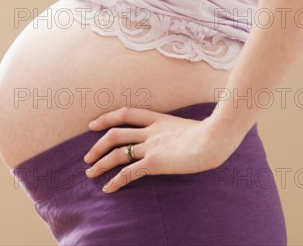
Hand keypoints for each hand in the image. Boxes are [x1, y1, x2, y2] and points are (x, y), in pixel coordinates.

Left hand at [83, 107, 243, 192]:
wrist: (215, 139)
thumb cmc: (212, 134)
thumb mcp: (192, 126)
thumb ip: (180, 131)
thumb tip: (182, 139)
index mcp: (159, 119)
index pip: (126, 113)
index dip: (107, 117)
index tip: (93, 124)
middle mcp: (151, 131)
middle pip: (115, 133)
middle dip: (98, 145)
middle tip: (87, 156)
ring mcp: (151, 146)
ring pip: (117, 153)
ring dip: (100, 163)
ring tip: (90, 173)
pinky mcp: (154, 162)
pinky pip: (128, 173)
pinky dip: (115, 181)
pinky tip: (108, 188)